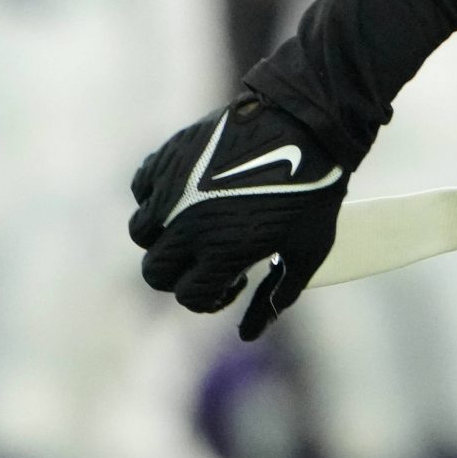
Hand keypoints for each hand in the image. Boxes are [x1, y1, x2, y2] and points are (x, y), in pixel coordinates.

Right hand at [129, 92, 350, 339]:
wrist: (308, 123)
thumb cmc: (314, 190)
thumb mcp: (308, 249)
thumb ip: (277, 295)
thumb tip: (248, 334)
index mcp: (221, 252)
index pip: (191, 297)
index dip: (212, 297)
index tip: (233, 282)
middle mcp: (186, 224)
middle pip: (155, 272)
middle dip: (180, 275)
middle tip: (210, 261)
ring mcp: (172, 189)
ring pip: (141, 232)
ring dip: (164, 238)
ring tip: (199, 226)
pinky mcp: (168, 157)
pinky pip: (142, 188)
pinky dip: (156, 196)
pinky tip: (187, 194)